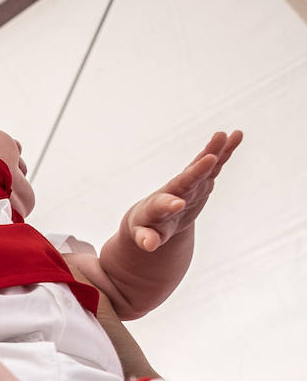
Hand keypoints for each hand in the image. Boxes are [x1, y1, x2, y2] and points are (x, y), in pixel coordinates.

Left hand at [126, 131, 241, 251]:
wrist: (153, 215)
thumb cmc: (147, 228)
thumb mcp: (144, 236)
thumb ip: (146, 238)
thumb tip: (149, 245)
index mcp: (157, 206)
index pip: (162, 205)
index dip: (168, 205)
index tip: (177, 204)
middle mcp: (173, 190)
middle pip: (184, 180)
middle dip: (196, 171)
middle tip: (209, 158)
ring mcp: (189, 184)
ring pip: (201, 167)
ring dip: (212, 152)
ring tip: (223, 135)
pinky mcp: (202, 180)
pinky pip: (214, 164)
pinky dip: (224, 151)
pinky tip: (236, 135)